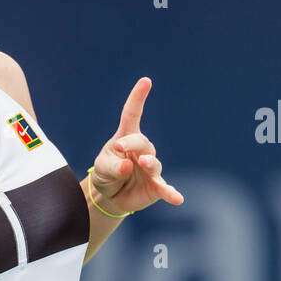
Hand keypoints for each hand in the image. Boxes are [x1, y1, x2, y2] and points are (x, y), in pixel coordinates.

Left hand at [89, 77, 183, 213]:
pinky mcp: (156, 186)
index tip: (145, 81)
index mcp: (126, 138)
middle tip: (119, 146)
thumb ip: (113, 166)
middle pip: (141, 142)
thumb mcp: (102, 167)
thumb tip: (129, 166)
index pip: (132, 115)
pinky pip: (165, 189)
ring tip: (143, 162)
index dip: (138, 98)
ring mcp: (151, 167)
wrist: (110, 196)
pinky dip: (170, 193)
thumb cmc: (107, 174)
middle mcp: (142, 150)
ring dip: (148, 162)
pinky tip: (177, 199)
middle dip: (132, 143)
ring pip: (153, 163)